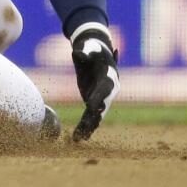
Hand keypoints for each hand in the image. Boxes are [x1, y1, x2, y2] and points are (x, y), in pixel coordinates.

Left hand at [71, 25, 119, 140]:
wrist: (97, 52)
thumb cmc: (93, 48)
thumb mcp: (89, 47)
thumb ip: (84, 52)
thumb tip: (77, 54)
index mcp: (109, 77)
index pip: (104, 89)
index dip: (98, 98)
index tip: (90, 106)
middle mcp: (108, 90)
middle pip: (102, 106)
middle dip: (95, 117)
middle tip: (87, 127)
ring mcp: (101, 97)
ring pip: (96, 114)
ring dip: (88, 126)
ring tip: (79, 138)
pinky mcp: (94, 101)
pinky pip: (90, 115)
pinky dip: (84, 125)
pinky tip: (78, 137)